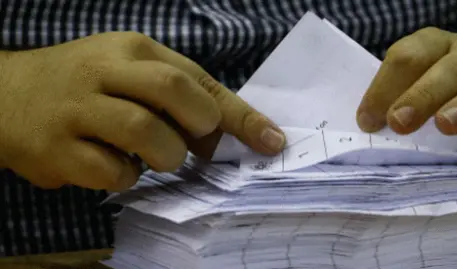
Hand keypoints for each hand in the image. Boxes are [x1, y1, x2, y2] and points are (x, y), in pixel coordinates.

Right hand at [0, 32, 285, 190]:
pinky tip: (115, 167)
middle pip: (172, 92)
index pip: (198, 80)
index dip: (239, 115)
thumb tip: (226, 139)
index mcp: (132, 50)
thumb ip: (179, 99)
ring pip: (144, 132)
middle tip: (194, 141)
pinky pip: (110, 171)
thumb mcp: (131, 75)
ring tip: (153, 156)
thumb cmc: (86, 85)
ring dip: (164, 155)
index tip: (271, 141)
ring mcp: (77, 109)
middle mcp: (104, 72)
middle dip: (198, 125)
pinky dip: (125, 177)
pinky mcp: (56, 148)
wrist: (8, 96)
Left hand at [356, 27, 456, 151]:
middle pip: (449, 67)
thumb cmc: (447, 103)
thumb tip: (369, 128)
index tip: (368, 121)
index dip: (385, 87)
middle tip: (399, 122)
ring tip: (446, 125)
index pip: (408, 56)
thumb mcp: (418, 99)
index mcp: (435, 49)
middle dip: (421, 95)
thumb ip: (396, 107)